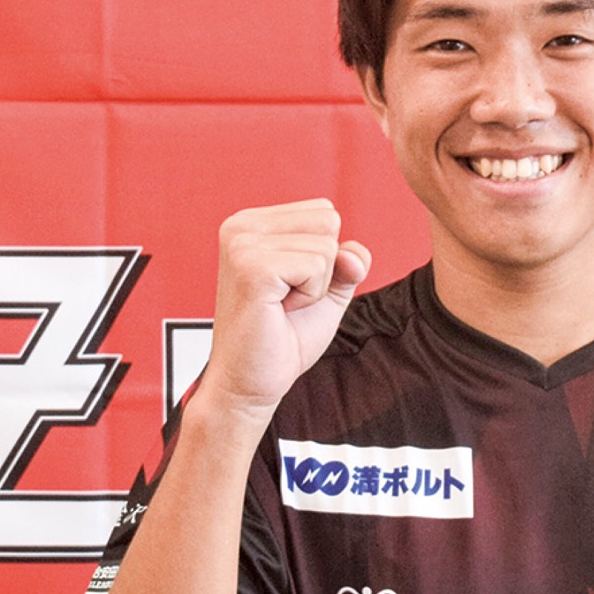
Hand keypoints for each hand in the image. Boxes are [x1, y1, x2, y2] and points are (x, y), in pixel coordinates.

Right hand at [200, 199, 370, 420]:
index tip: (291, 285)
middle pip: (328, 221)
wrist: (251, 381)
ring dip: (315, 287)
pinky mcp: (252, 268)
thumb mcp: (328, 289)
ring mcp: (242, 244)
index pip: (325, 212)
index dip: (325, 256)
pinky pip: (317, 267)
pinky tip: (280, 310)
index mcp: (253, 223)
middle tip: (287, 298)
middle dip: (323, 268)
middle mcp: (242, 225)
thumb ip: (349, 261)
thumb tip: (352, 253)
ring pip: (326, 247)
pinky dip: (310, 296)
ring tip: (281, 306)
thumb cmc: (284, 336)